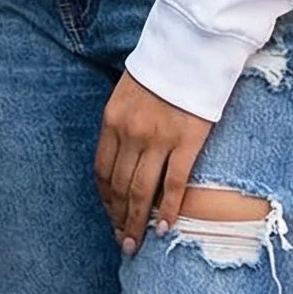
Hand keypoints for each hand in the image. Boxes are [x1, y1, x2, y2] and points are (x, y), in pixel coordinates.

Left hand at [95, 72, 211, 255]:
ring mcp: (159, 139)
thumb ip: (120, 125)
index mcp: (113, 120)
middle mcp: (131, 133)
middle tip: (122, 241)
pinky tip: (164, 228)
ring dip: (137, 221)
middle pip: (120, 186)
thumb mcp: (126, 93)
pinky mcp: (187, 142)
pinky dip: (169, 210)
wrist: (190, 49)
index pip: (103, 170)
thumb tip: (120, 159)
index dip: (105, 199)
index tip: (110, 215)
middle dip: (119, 217)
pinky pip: (174, 185)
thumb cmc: (159, 70)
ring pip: (143, 191)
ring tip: (136, 243)